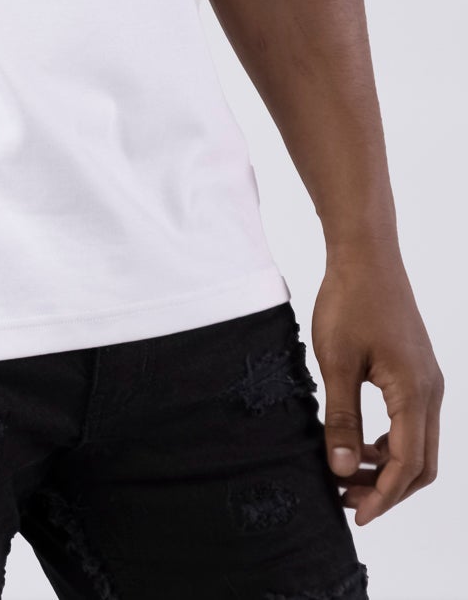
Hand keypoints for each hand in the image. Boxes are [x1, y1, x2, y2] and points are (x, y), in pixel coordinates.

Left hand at [311, 245, 443, 524]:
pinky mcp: (418, 371)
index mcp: (414, 393)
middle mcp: (431, 392)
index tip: (354, 514)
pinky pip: (414, 423)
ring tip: (348, 473)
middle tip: (348, 500)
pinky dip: (392, 443)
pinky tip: (361, 443)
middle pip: (422, 463)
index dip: (382, 496)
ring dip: (389, 467)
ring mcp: (428, 381)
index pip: (406, 464)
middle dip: (388, 489)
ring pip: (420, 445)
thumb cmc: (349, 301)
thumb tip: (342, 470)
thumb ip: (341, 419)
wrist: (366, 254)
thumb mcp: (336, 362)